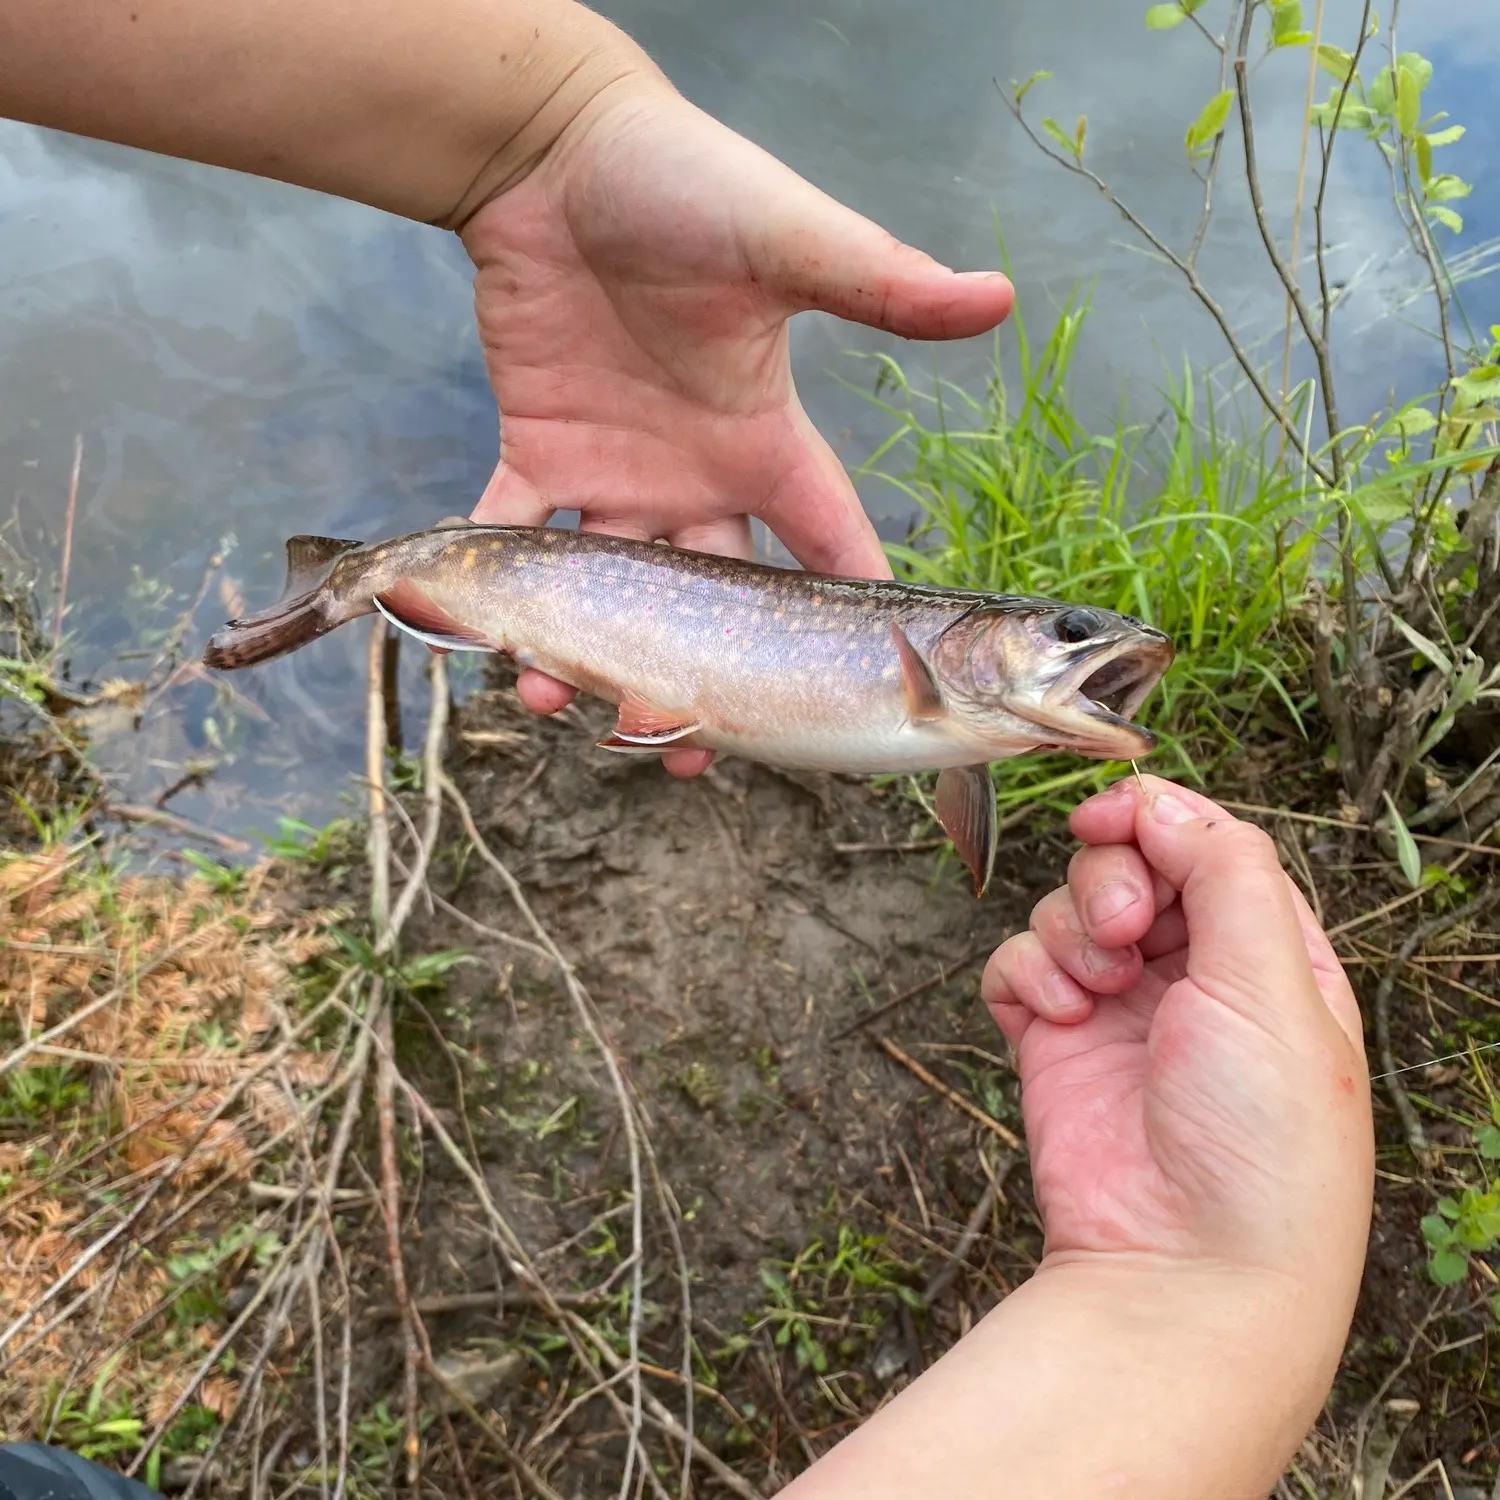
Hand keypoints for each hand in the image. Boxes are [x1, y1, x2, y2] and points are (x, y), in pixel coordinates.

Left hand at [457, 75, 1012, 775]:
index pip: (826, 544)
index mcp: (764, 442)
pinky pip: (512, 531)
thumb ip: (878, 283)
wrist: (559, 151)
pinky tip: (483, 641)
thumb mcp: (787, 242)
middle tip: (692, 750)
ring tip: (566, 708)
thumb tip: (995, 297)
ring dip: (592, 656)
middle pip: (715, 605)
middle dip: (707, 680)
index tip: (869, 694)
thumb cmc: (684, 184)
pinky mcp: (537, 449)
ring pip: (612, 594)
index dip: (848, 622)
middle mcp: (697, 476)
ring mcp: (616, 471)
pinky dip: (491, 586)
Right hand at [982, 774, 1372, 1289]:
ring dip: (1072, 934)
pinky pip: (1015, 964)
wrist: (1183, 1266)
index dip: (1155, 818)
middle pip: (1129, 864)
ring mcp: (1119, 1006)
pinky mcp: (1054, 1040)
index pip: (1208, 845)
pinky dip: (1027, 977)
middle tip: (1126, 932)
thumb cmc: (1260, 1141)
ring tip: (1100, 994)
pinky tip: (1059, 1019)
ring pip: (1067, 907)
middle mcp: (1193, 973)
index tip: (1109, 817)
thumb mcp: (1275, 987)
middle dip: (1113, 882)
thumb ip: (1225, 873)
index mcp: (1269, 954)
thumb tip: (1160, 801)